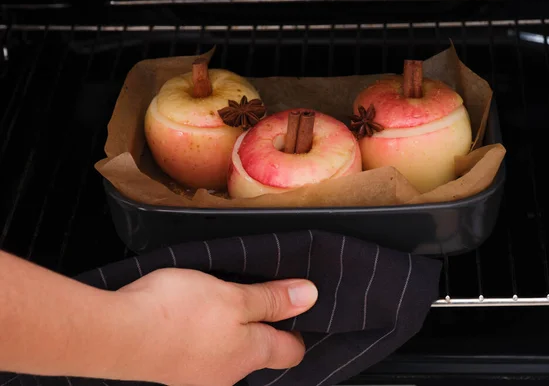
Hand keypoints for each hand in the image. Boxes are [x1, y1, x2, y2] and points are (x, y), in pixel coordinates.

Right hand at [115, 268, 318, 385]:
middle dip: (262, 326)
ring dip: (229, 329)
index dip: (297, 328)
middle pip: (259, 353)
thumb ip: (272, 299)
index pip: (291, 351)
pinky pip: (201, 352)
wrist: (117, 335)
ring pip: (228, 352)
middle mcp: (228, 374)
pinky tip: (189, 316)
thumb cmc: (180, 313)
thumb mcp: (233, 296)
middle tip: (255, 294)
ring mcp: (198, 376)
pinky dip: (203, 335)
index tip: (294, 306)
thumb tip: (310, 296)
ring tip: (218, 300)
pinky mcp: (173, 369)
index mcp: (251, 353)